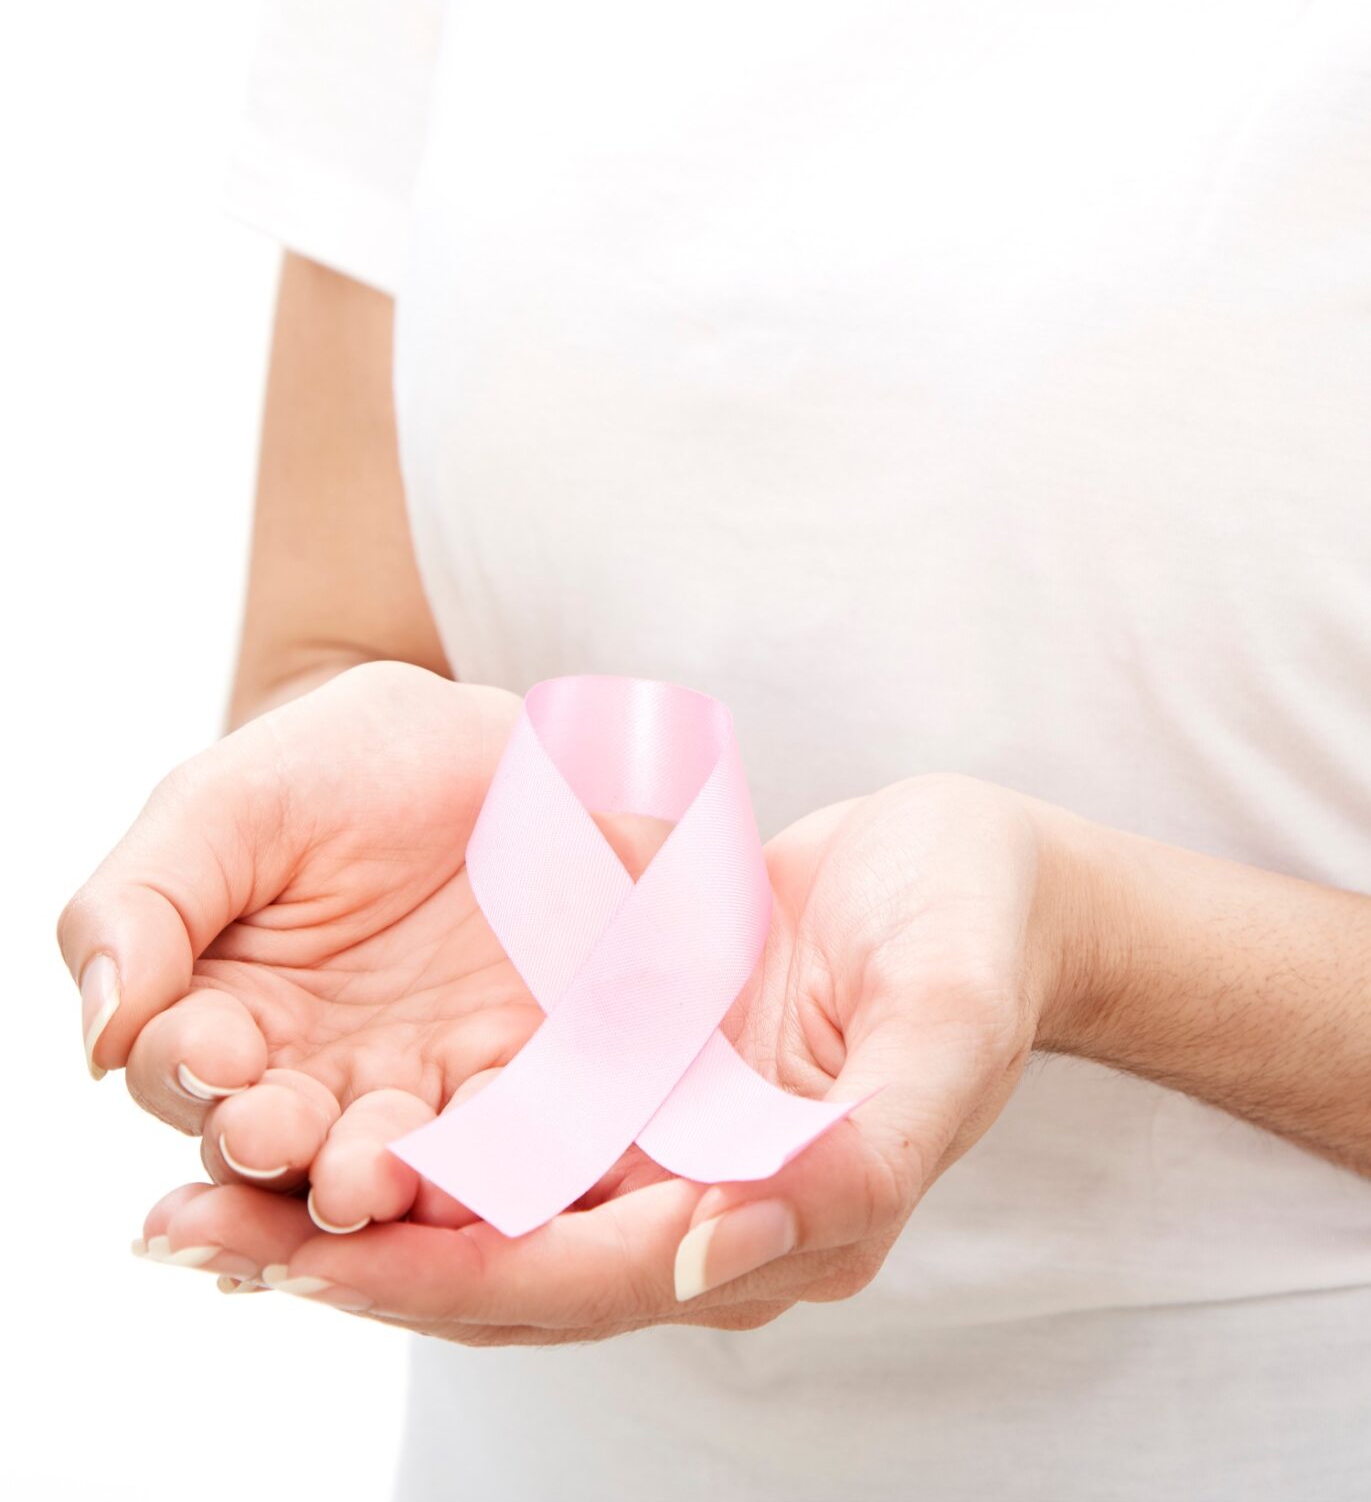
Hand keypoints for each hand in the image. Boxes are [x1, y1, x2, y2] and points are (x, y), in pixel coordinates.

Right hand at [58, 663, 563, 1227]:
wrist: (494, 737)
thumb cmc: (344, 762)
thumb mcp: (226, 804)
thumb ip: (140, 905)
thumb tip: (101, 1028)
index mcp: (221, 1012)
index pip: (180, 1075)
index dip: (187, 1071)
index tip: (213, 1050)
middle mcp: (311, 1072)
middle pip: (273, 1149)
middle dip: (272, 1150)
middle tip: (281, 1136)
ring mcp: (414, 1083)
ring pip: (378, 1165)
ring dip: (368, 1180)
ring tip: (368, 1174)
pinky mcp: (514, 1072)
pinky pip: (500, 1131)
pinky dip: (487, 1153)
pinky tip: (480, 1150)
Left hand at [131, 773, 1082, 1335]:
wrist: (975, 871)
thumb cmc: (978, 940)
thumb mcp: (945, 1030)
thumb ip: (862, 1153)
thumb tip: (715, 1256)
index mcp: (775, 1223)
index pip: (583, 1279)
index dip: (448, 1278)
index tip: (314, 1261)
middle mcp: (695, 1209)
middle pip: (496, 1263)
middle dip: (341, 1262)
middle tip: (185, 1231)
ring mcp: (654, 1145)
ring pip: (475, 1201)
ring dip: (336, 1204)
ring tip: (191, 1182)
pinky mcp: (625, 1076)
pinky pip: (493, 1121)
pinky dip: (395, 1124)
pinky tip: (295, 1097)